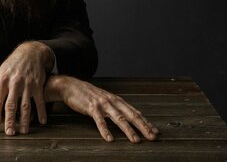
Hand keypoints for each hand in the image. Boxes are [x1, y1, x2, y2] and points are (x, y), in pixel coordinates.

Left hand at [0, 41, 54, 134]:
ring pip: (25, 105)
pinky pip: (39, 100)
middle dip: (9, 120)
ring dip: (25, 119)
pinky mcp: (38, 84)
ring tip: (24, 131)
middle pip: (11, 105)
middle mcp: (14, 83)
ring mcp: (27, 84)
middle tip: (9, 133)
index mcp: (2, 81)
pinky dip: (41, 111)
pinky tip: (41, 121)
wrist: (30, 52)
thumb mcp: (0, 74)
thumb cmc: (13, 65)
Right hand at [45, 75, 159, 142]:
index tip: (155, 131)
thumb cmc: (88, 95)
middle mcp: (112, 101)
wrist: (71, 86)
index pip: (135, 112)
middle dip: (143, 127)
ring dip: (128, 130)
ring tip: (135, 140)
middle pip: (131, 115)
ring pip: (118, 118)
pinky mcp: (91, 107)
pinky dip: (105, 130)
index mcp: (117, 100)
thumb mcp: (105, 99)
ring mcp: (102, 104)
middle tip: (152, 137)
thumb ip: (116, 107)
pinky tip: (109, 138)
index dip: (146, 122)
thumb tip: (128, 117)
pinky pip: (99, 120)